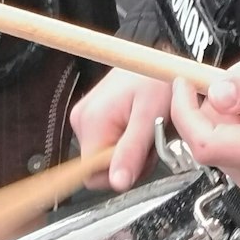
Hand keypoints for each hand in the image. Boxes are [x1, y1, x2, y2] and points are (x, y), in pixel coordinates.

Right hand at [69, 69, 175, 190]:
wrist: (158, 55)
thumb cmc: (156, 78)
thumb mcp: (151, 116)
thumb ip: (132, 151)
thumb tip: (118, 184)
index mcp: (92, 122)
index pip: (93, 176)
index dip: (121, 173)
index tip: (142, 156)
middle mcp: (81, 121)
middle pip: (100, 168)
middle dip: (129, 161)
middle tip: (151, 140)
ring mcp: (86, 118)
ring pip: (106, 157)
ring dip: (130, 151)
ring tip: (148, 129)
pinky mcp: (94, 117)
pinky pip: (107, 144)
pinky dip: (126, 141)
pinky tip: (140, 126)